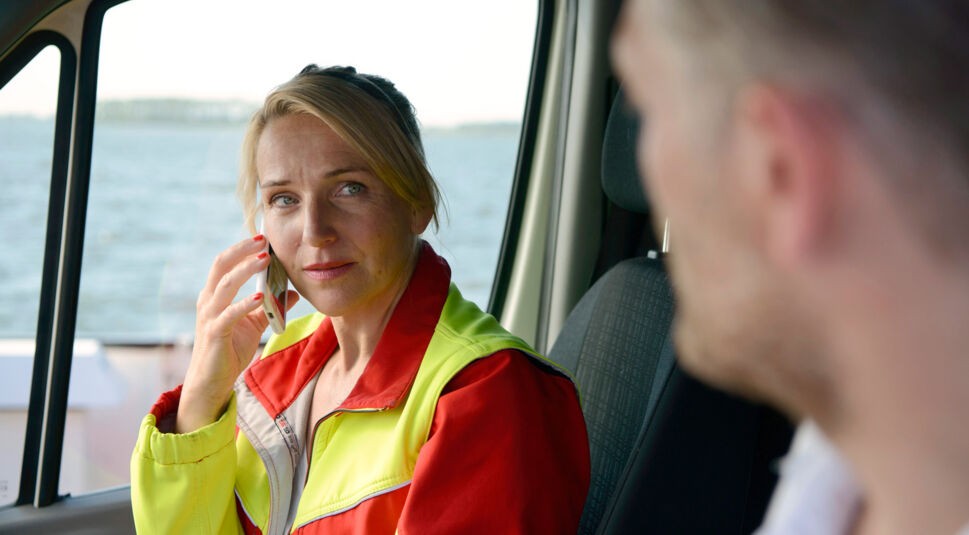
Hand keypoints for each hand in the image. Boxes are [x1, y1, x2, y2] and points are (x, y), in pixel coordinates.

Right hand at [175, 234, 298, 432]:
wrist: (211, 381)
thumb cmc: (229, 350)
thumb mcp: (253, 325)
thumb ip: (269, 308)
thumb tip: (293, 294)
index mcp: (215, 295)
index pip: (225, 263)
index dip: (242, 248)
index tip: (263, 236)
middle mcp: (208, 301)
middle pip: (221, 265)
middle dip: (242, 250)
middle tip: (263, 239)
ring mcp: (209, 316)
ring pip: (225, 285)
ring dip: (245, 271)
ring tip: (264, 260)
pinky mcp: (214, 333)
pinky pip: (230, 314)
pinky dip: (245, 304)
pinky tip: (260, 297)